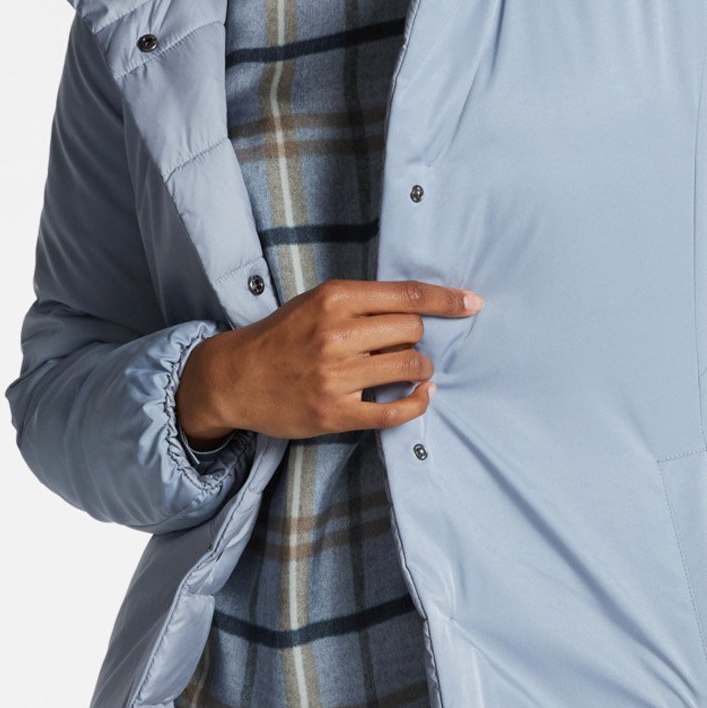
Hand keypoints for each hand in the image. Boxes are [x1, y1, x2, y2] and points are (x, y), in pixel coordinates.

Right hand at [175, 278, 484, 446]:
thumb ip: (361, 302)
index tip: (472, 303)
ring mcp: (336, 376)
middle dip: (417, 338)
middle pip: (412, 331)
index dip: (447, 300)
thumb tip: (418, 307)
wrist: (235, 378)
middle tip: (404, 346)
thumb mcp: (315, 302)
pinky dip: (416, 403)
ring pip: (410, 367)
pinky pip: (394, 409)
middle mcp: (336, 334)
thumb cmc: (280, 337)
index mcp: (334, 299)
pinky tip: (419, 396)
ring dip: (419, 369)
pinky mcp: (335, 412)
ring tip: (409, 371)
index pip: (407, 295)